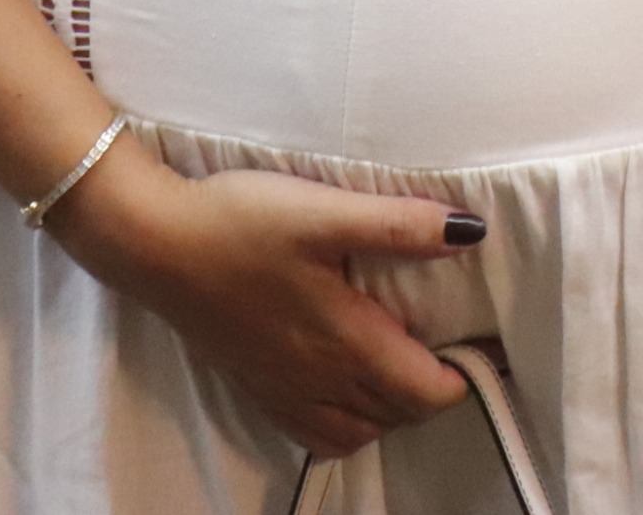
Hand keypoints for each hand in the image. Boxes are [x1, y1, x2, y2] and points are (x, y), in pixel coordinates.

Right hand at [53, 142, 477, 456]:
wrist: (153, 244)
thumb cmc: (241, 222)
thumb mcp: (326, 211)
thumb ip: (399, 226)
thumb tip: (470, 233)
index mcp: (345, 343)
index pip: (426, 393)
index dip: (466, 377)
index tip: (488, 346)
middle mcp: (317, 380)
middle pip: (398, 414)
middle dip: (436, 392)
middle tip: (458, 345)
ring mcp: (283, 389)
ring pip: (358, 430)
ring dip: (392, 410)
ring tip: (407, 365)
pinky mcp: (255, 385)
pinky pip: (315, 431)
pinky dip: (346, 423)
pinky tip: (348, 386)